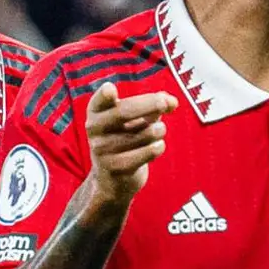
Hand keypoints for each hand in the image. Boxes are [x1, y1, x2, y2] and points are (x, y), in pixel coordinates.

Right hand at [82, 84, 172, 210]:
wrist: (114, 179)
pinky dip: (158, 147)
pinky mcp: (116, 168)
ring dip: (158, 130)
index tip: (111, 88)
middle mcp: (95, 129)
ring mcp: (103, 150)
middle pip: (123, 112)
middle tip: (166, 103)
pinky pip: (146, 153)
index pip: (99, 101)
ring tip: (160, 130)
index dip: (103, 95)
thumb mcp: (138, 119)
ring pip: (142, 134)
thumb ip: (155, 106)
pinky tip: (158, 146)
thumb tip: (173, 101)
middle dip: (148, 104)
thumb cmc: (127, 140)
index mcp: (97, 112)